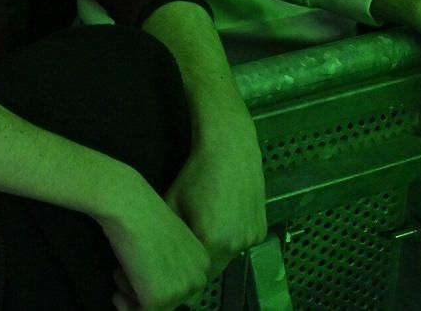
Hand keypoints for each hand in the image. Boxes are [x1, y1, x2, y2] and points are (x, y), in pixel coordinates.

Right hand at [99, 181, 211, 310]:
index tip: (140, 278)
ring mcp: (180, 291)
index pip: (185, 288)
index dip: (158, 285)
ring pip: (158, 309)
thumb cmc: (142, 212)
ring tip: (120, 278)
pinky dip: (126, 306)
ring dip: (135, 298)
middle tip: (126, 283)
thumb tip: (154, 278)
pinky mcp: (159, 299)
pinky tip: (117, 290)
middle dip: (147, 294)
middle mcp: (198, 278)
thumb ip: (169, 262)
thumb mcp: (166, 239)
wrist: (129, 206)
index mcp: (203, 261)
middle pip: (173, 302)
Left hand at [165, 113, 267, 280]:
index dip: (185, 268)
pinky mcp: (262, 228)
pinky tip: (222, 219)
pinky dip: (232, 238)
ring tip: (204, 228)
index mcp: (212, 240)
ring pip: (230, 256)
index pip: (196, 272)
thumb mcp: (172, 202)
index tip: (176, 262)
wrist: (230, 149)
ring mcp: (252, 237)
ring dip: (217, 250)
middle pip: (214, 267)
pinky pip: (243, 242)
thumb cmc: (196, 173)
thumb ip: (169, 234)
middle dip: (200, 262)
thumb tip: (158, 251)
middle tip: (187, 248)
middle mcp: (236, 244)